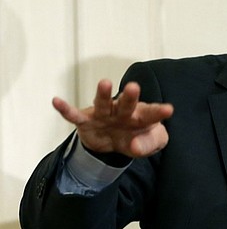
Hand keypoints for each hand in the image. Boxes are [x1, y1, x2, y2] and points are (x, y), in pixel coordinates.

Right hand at [52, 79, 173, 157]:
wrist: (112, 144)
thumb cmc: (135, 137)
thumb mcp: (149, 144)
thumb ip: (148, 145)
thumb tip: (135, 146)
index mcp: (141, 117)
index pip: (151, 114)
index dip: (159, 112)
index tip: (168, 110)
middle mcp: (123, 112)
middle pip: (127, 104)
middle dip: (130, 97)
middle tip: (133, 88)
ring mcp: (104, 115)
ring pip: (104, 103)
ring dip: (104, 94)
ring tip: (105, 83)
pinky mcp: (86, 121)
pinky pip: (74, 115)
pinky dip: (65, 109)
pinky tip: (56, 101)